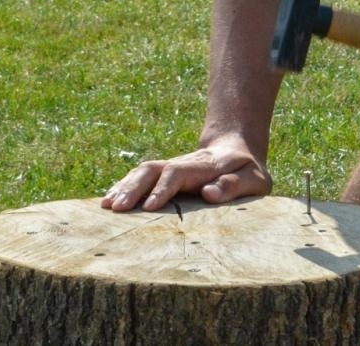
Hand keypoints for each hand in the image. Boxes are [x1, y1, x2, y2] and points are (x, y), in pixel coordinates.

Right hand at [101, 135, 270, 212]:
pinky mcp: (163, 174)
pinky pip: (139, 177)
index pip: (177, 173)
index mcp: (203, 166)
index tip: (149, 207)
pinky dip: (122, 187)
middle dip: (132, 187)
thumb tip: (209, 193)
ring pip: (141, 171)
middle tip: (116, 208)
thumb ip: (235, 185)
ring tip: (105, 206)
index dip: (162, 189)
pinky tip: (108, 201)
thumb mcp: (254, 179)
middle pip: (151, 169)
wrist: (237, 150)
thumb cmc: (248, 171)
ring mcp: (170, 167)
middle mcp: (182, 163)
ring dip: (123, 187)